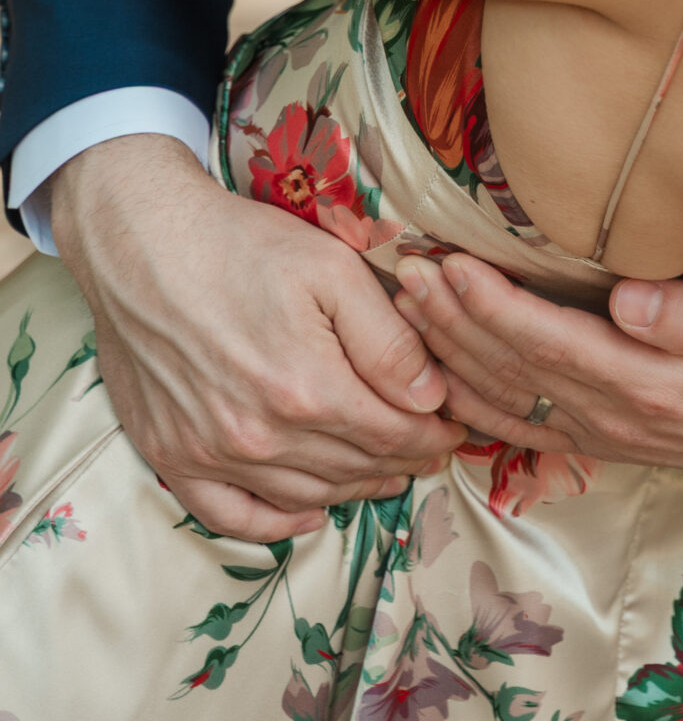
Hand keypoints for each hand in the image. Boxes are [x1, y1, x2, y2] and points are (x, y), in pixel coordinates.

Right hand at [51, 137, 465, 542]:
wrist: (141, 243)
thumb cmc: (241, 245)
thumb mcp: (332, 268)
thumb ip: (387, 340)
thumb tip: (431, 398)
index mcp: (306, 388)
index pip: (393, 433)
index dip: (433, 435)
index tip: (457, 428)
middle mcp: (259, 436)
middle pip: (353, 466)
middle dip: (404, 460)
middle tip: (432, 452)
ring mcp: (211, 453)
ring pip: (304, 494)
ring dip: (354, 490)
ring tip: (388, 474)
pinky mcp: (172, 456)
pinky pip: (231, 516)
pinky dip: (275, 523)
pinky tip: (307, 513)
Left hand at [394, 256, 682, 485]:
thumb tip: (628, 301)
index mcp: (646, 383)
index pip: (548, 342)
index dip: (492, 306)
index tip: (450, 264)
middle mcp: (613, 414)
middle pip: (512, 369)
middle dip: (452, 321)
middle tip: (406, 271)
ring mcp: (604, 432)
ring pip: (508, 398)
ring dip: (451, 355)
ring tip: (409, 308)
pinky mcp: (605, 437)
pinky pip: (524, 425)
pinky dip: (475, 401)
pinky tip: (444, 379)